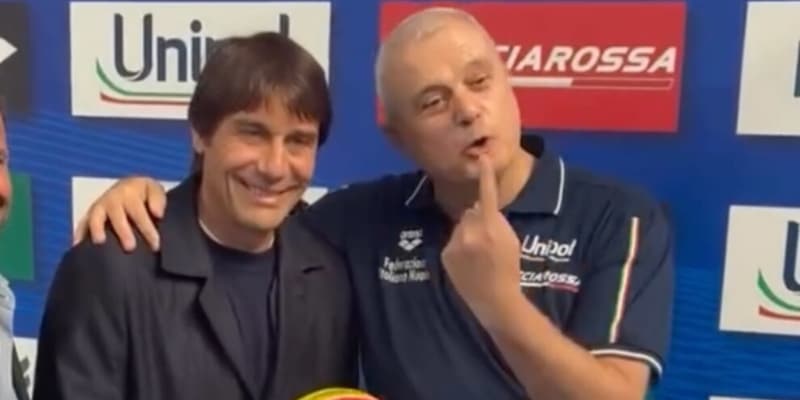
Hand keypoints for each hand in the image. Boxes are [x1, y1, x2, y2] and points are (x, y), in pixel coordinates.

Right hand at [73, 176, 165, 251]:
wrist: (127, 187)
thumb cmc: (144, 193)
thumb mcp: (154, 189)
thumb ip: (158, 200)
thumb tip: (157, 214)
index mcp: (129, 192)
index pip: (138, 212)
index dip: (147, 229)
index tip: (155, 244)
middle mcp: (112, 198)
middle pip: (117, 216)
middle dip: (123, 232)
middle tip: (130, 247)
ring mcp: (99, 206)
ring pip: (95, 218)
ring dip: (97, 230)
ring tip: (100, 242)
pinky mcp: (89, 215)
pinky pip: (82, 224)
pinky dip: (80, 234)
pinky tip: (79, 246)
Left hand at [441, 155, 521, 326]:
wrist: (495, 299)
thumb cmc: (509, 268)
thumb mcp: (511, 240)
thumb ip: (496, 221)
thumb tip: (478, 209)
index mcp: (492, 226)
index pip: (488, 196)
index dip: (486, 176)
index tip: (482, 159)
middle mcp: (471, 231)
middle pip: (470, 213)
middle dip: (477, 220)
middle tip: (488, 242)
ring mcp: (455, 243)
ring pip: (461, 227)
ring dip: (467, 234)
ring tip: (477, 256)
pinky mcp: (446, 253)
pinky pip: (453, 241)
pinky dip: (459, 247)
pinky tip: (467, 263)